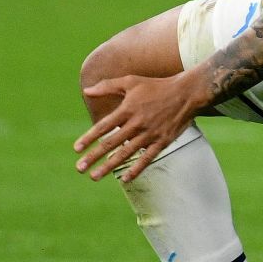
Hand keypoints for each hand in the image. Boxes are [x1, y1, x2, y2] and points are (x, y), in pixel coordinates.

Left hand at [74, 73, 206, 182]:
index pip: (103, 126)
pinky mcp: (162, 142)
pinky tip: (124, 179)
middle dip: (93, 157)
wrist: (186, 93)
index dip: (89, 138)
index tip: (76, 149)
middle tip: (79, 168)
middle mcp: (136, 123)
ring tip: (94, 177)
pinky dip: (136, 170)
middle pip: (111, 143)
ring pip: (125, 154)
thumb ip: (107, 86)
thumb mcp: (131, 81)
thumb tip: (86, 90)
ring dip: (109, 167)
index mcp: (127, 109)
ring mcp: (149, 134)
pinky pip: (147, 159)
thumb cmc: (156, 86)